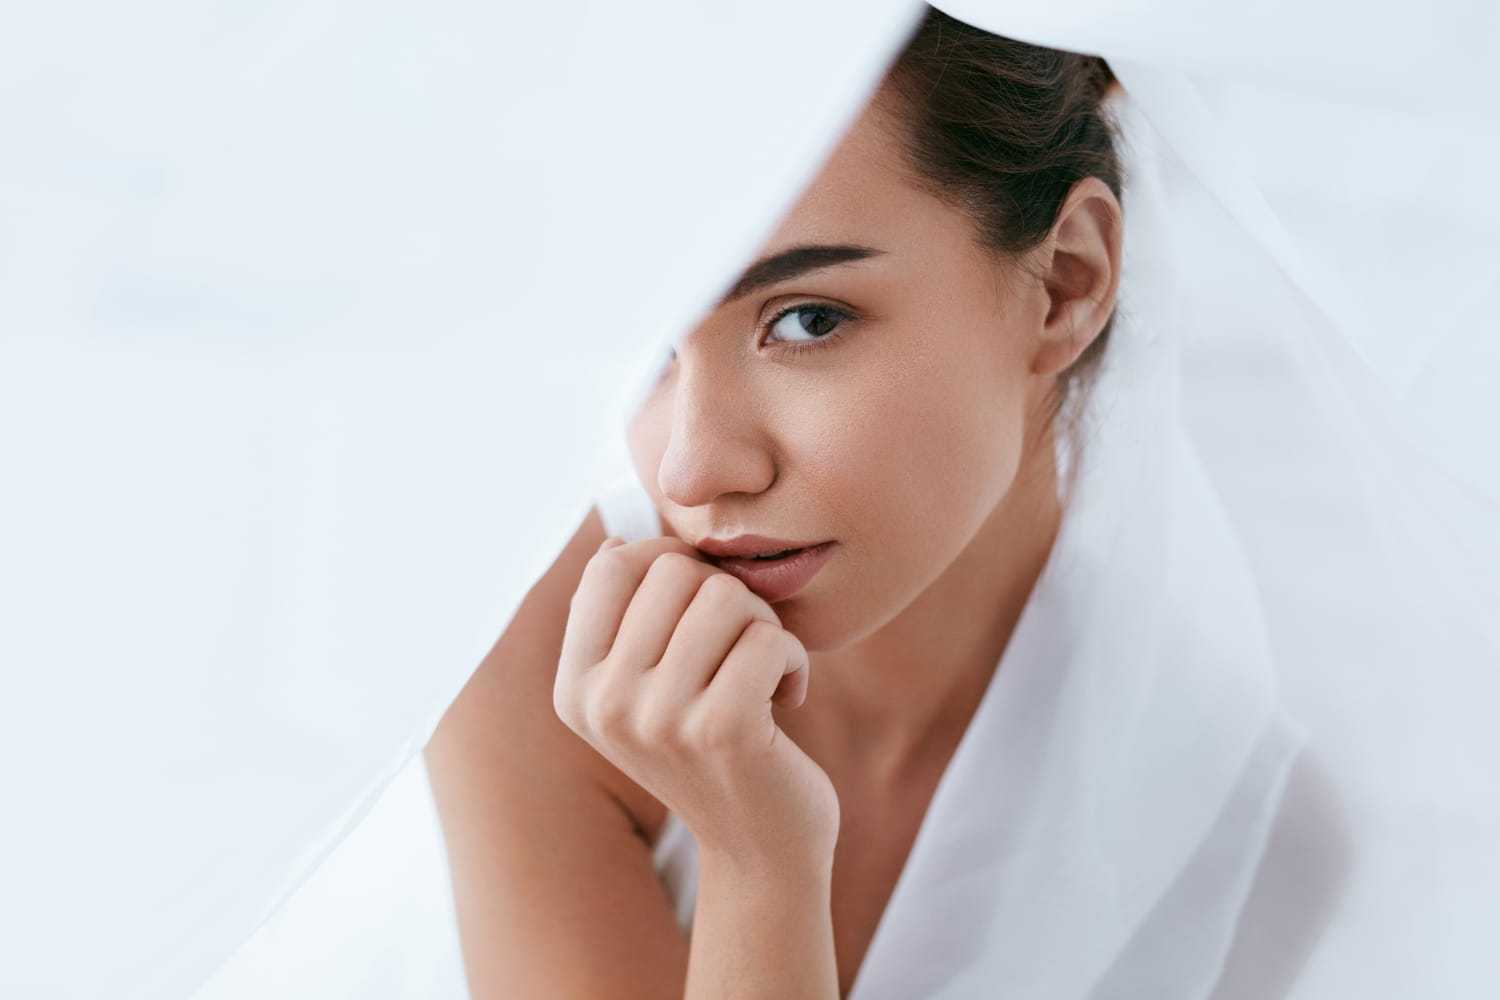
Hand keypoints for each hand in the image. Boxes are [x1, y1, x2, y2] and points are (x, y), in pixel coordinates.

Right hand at [554, 535, 839, 873]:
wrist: (761, 848)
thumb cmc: (714, 747)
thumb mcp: (645, 692)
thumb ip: (627, 623)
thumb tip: (619, 543)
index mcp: (576, 688)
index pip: (609, 567)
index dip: (667, 561)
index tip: (701, 604)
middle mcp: (605, 704)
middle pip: (674, 572)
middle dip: (726, 594)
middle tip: (742, 644)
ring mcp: (659, 719)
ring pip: (726, 597)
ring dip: (764, 626)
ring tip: (763, 671)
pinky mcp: (721, 731)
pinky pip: (768, 638)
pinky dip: (794, 659)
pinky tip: (788, 697)